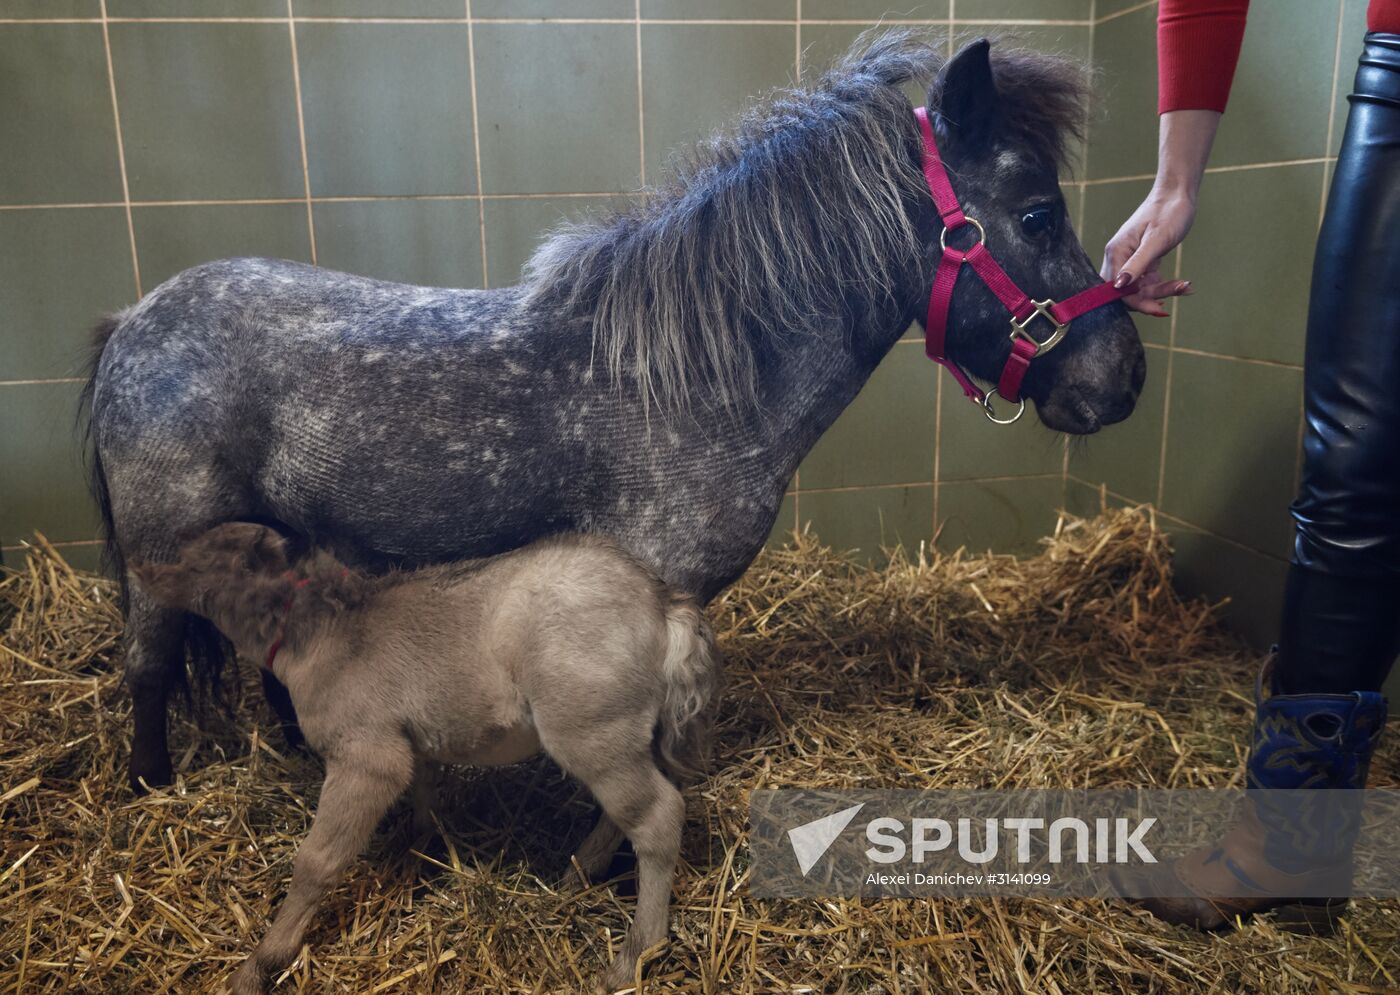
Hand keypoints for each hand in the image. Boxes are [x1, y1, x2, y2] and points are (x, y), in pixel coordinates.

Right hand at [1100, 187, 1195, 316]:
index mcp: (1116, 252)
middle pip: (1126, 292)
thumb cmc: (1169, 212)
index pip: (1117, 289)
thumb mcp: (1156, 240)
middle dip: (1150, 297)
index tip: (1160, 308)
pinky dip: (1163, 285)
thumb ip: (1137, 263)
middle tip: (1176, 291)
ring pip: (1139, 288)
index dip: (1136, 301)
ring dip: (1160, 291)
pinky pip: (1147, 281)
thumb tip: (1119, 286)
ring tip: (1184, 286)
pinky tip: (1181, 284)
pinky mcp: (1142, 259)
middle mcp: (1118, 257)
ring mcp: (1130, 259)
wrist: (1178, 194)